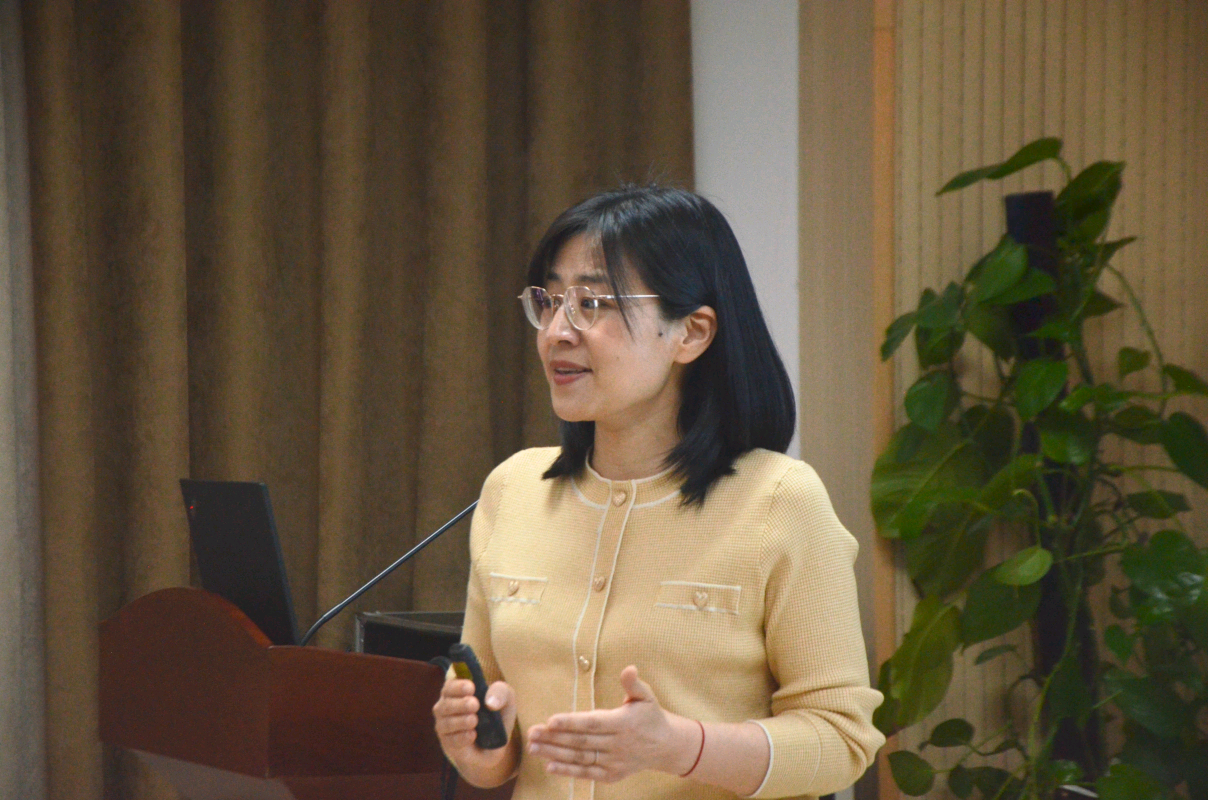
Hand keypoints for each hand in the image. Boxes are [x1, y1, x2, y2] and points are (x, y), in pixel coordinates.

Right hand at [432, 676, 517, 773]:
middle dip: (460, 704)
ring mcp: (444, 726)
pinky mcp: (448, 743)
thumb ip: (500, 692)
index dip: (458, 686)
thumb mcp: (506, 700)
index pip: (450, 685)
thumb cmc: (498, 715)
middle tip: (475, 705)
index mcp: (458, 691)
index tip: (471, 688)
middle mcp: (446, 706)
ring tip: (474, 720)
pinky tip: (472, 735)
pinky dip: (462, 737)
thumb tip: (490, 702)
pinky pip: (450, 740)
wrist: (497, 745)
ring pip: (446, 723)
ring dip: (460, 721)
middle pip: (445, 704)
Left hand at [526, 666, 699, 782]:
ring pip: (580, 758)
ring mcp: (613, 762)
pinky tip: (549, 766)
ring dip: (554, 754)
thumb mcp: (647, 697)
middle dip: (554, 738)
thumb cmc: (651, 716)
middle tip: (531, 732)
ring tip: (533, 747)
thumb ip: (634, 684)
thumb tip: (629, 669)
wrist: (666, 746)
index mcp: (622, 723)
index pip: (592, 723)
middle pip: (580, 742)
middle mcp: (616, 745)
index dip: (571, 722)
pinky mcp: (611, 774)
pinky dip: (568, 771)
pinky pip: (586, 773)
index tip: (551, 720)